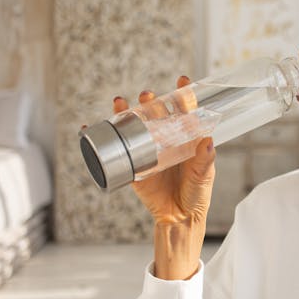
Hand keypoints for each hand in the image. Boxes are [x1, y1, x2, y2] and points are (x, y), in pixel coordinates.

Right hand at [112, 76, 216, 226]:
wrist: (179, 217)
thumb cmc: (196, 193)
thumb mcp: (203, 175)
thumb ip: (205, 159)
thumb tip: (208, 140)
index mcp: (185, 138)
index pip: (184, 111)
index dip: (183, 94)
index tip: (182, 81)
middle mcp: (165, 140)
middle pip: (156, 113)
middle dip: (151, 100)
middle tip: (147, 95)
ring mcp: (147, 151)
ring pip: (135, 126)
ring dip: (126, 111)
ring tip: (121, 103)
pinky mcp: (133, 165)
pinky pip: (115, 149)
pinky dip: (101, 136)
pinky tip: (90, 127)